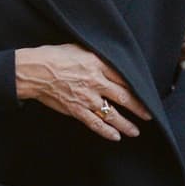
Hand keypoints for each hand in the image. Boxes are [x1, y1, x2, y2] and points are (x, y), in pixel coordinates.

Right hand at [15, 44, 150, 141]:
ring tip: (135, 131)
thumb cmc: (54, 56)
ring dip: (126, 124)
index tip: (146, 93)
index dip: (137, 87)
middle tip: (149, 115)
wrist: (35, 71)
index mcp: (98, 64)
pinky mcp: (77, 110)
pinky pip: (95, 123)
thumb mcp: (80, 49)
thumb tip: (109, 61)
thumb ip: (96, 57)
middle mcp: (96, 82)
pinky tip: (116, 136)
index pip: (124, 77)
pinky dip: (107, 131)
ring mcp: (87, 98)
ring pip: (112, 114)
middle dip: (139, 108)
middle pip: (124, 97)